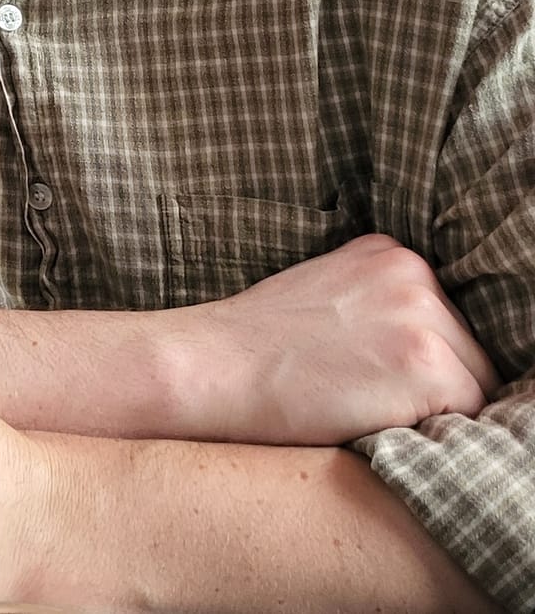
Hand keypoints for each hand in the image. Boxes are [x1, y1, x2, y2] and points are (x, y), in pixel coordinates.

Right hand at [181, 234, 498, 444]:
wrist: (211, 367)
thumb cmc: (256, 346)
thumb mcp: (325, 294)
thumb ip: (378, 302)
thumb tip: (426, 342)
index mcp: (391, 254)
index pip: (446, 322)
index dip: (416, 361)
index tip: (371, 375)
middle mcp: (415, 275)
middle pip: (469, 352)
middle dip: (431, 385)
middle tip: (362, 397)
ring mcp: (424, 318)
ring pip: (475, 387)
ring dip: (433, 410)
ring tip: (364, 409)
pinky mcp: (428, 367)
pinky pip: (468, 418)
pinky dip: (430, 433)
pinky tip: (372, 422)